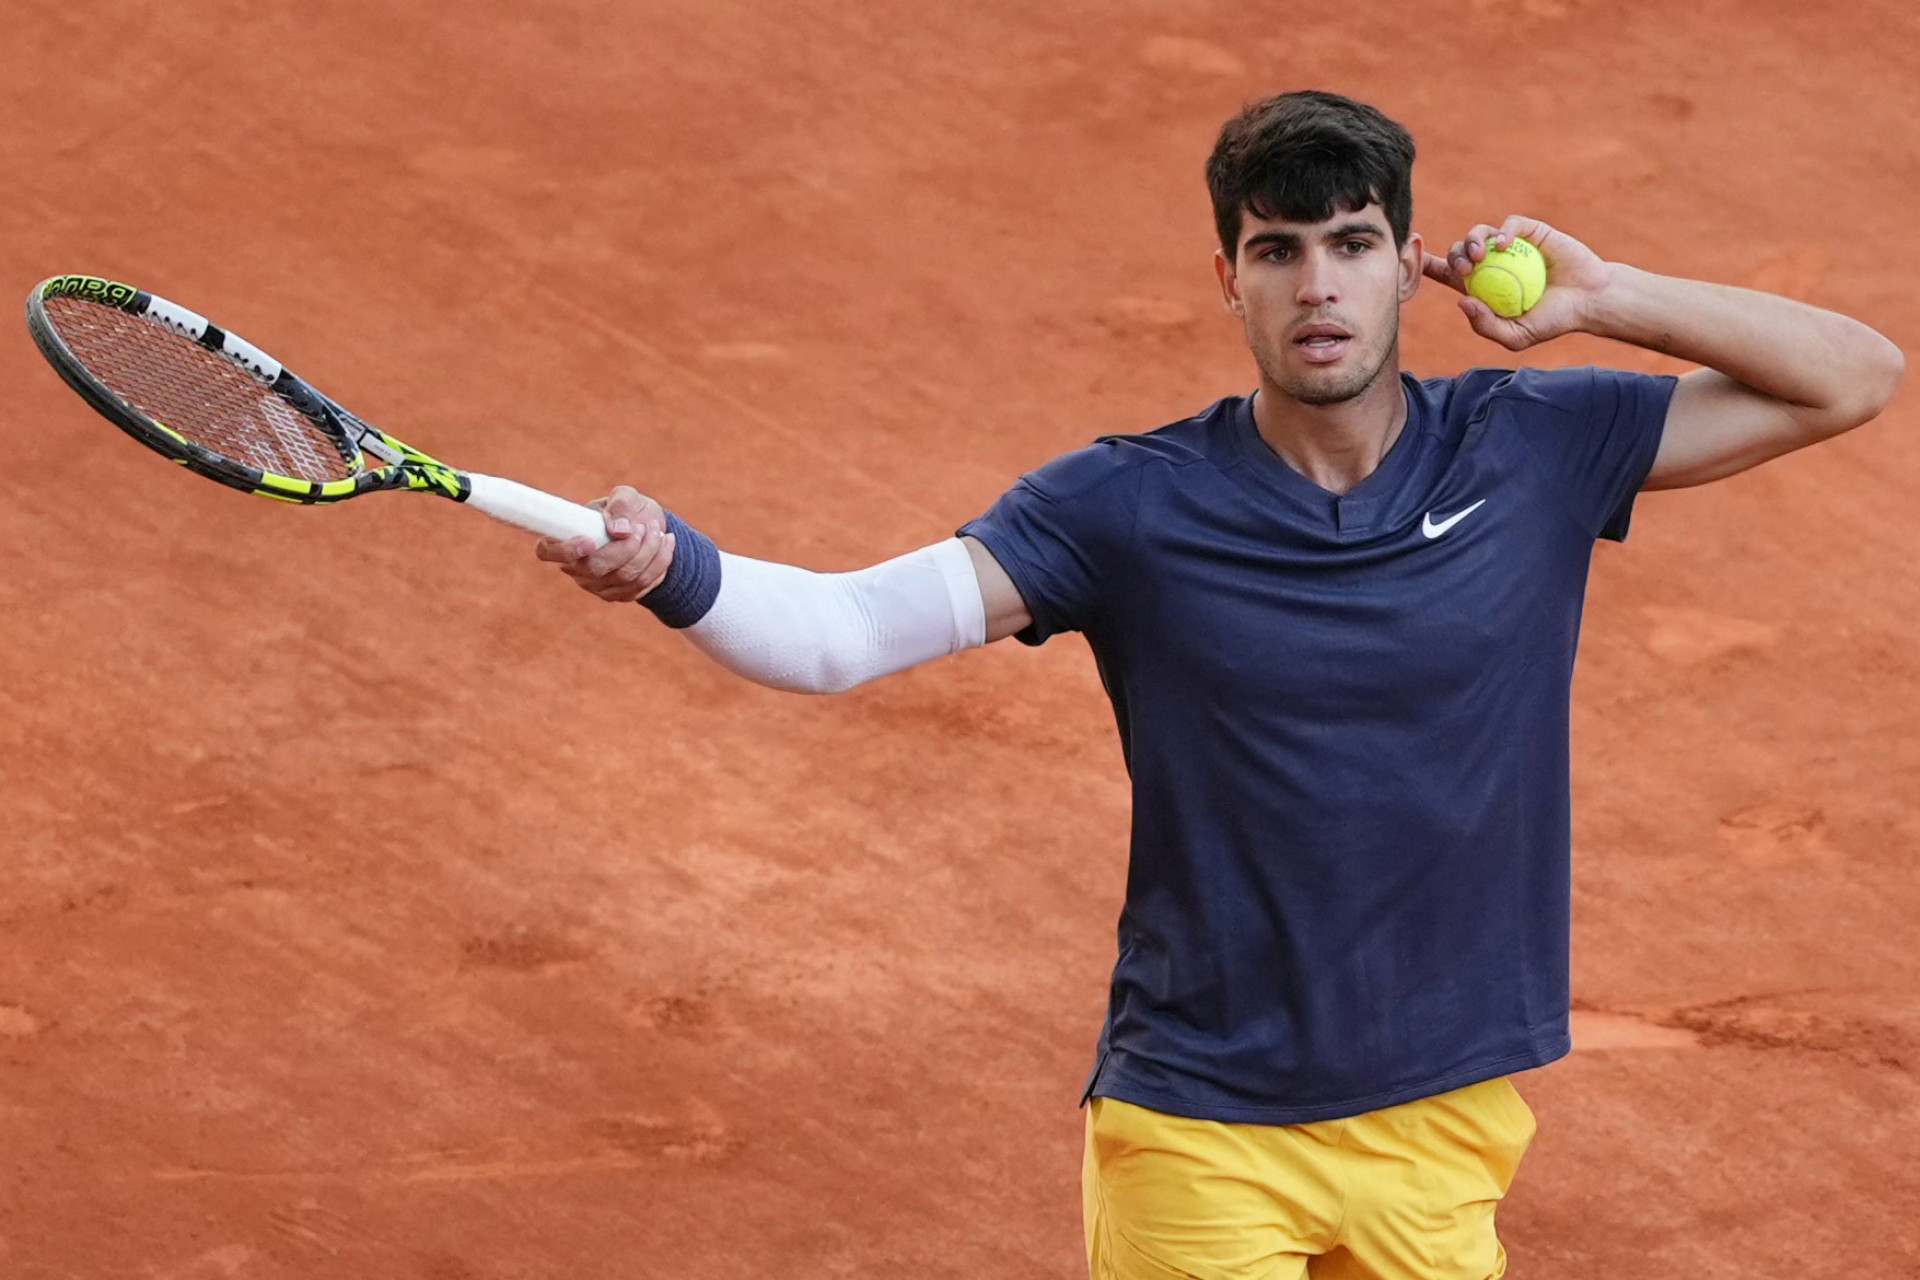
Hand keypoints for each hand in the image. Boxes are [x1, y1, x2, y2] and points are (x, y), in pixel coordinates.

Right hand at [534, 485, 675, 602]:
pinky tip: (666, 543)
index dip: (565, 550)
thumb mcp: (627, 497)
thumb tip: (619, 530)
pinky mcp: (619, 595)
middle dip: (628, 547)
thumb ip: (620, 504)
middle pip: (596, 567)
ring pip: (625, 577)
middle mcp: (575, 567)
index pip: (547, 552)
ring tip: (657, 530)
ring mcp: (596, 585)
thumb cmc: (629, 511)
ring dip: (649, 551)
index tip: (589, 541)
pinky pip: (642, 585)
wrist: (650, 529)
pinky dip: (660, 562)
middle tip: (643, 526)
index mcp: (565, 538)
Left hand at [1421, 216, 1617, 350]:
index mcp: (1483, 286)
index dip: (1427, 265)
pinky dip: (1504, 232)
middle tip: (1464, 269)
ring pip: (1479, 234)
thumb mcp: (1516, 335)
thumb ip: (1486, 325)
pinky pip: (1509, 224)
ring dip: (1472, 241)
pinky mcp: (1530, 231)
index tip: (1409, 259)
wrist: (1589, 300)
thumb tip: (1462, 302)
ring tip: (1479, 255)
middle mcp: (1493, 263)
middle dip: (1453, 256)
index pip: (1447, 273)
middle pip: (1459, 251)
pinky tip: (1506, 245)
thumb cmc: (1554, 321)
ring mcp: (1511, 246)